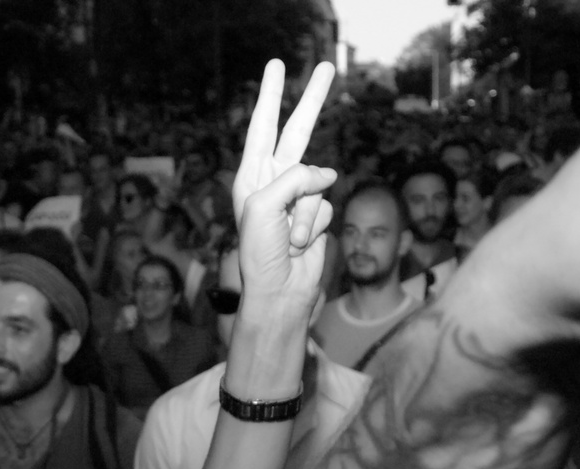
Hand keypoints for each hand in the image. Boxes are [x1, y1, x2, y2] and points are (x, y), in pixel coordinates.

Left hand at [231, 60, 337, 322]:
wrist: (279, 292)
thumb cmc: (260, 252)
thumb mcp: (264, 206)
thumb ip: (295, 178)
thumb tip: (328, 174)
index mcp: (251, 176)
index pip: (263, 126)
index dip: (270, 95)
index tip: (275, 65)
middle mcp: (274, 182)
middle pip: (298, 131)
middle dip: (311, 100)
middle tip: (324, 67)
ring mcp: (297, 199)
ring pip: (318, 183)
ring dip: (306, 215)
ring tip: (290, 240)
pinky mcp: (316, 216)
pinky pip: (327, 207)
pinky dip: (317, 226)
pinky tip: (303, 246)